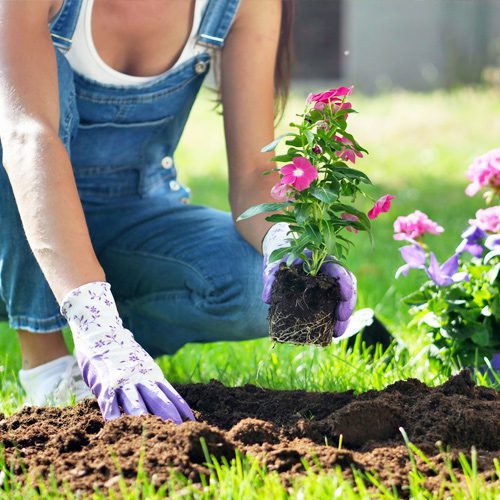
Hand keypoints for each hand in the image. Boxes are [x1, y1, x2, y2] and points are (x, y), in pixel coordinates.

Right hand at [60, 282, 193, 421]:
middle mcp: (142, 379)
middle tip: (180, 433)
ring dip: (145, 419)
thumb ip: (152, 382)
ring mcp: (124, 382)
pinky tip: (118, 428)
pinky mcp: (105, 385)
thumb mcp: (143, 365)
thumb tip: (168, 399)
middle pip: (159, 401)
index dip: (183, 410)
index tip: (193, 423)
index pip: (172, 395)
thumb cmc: (123, 353)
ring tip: (154, 433)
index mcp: (153, 375)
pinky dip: (114, 416)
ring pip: (136, 404)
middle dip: (170, 417)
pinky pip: (110, 404)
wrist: (101, 332)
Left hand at [261, 223, 356, 336]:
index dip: (345, 283)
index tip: (345, 296)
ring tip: (337, 332)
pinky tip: (331, 332)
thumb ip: (271, 278)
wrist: (280, 252)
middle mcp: (329, 272)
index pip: (339, 270)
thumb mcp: (274, 264)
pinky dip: (334, 319)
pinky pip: (334, 307)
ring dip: (343, 316)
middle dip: (347, 304)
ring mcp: (328, 284)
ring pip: (343, 299)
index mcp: (321, 260)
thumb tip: (267, 299)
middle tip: (341, 319)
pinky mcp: (324, 296)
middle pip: (347, 287)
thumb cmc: (280, 256)